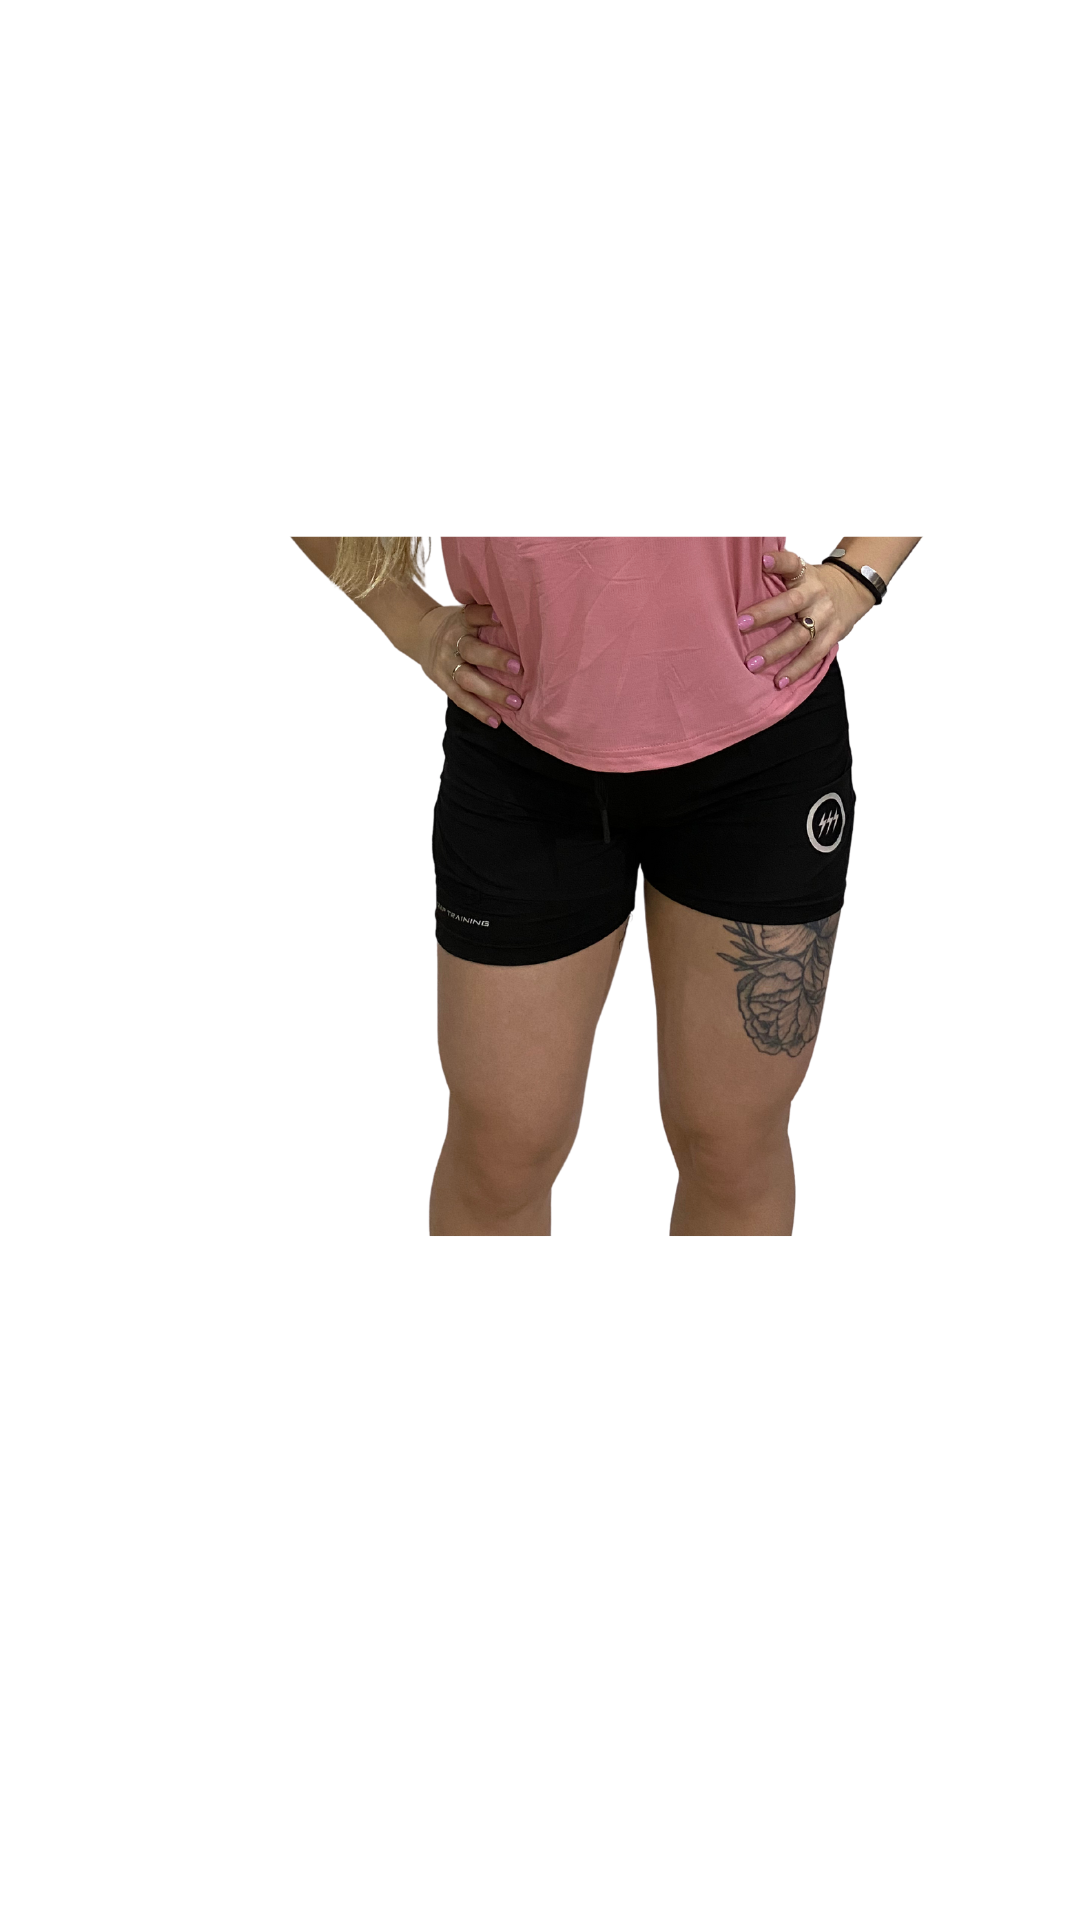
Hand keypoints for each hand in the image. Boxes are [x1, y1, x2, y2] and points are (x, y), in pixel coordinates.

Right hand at [416, 602, 524, 727]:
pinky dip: (479, 711)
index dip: (486, 615)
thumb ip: (487, 620)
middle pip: (472, 650)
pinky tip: (496, 721)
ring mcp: (446, 664)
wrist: (420, 635)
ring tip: (515, 703)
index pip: (472, 615)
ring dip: (492, 692)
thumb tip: (525, 621)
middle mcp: (452, 641)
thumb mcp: (467, 615)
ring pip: (467, 679)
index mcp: (461, 621)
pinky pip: (461, 699)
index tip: (502, 617)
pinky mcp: (443, 682)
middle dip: (495, 659)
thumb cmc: (458, 626)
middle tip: (519, 669)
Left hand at [737, 548, 874, 687]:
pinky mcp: (833, 635)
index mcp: (805, 574)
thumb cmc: (814, 583)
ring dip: (776, 651)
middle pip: (791, 603)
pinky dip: (796, 669)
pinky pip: (814, 655)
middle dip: (765, 614)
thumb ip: (778, 575)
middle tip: (740, 625)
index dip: (778, 561)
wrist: (853, 588)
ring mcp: (826, 616)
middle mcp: (816, 593)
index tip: (762, 560)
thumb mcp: (800, 572)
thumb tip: (741, 572)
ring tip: (753, 664)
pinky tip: (779, 681)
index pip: (792, 563)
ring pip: (801, 635)